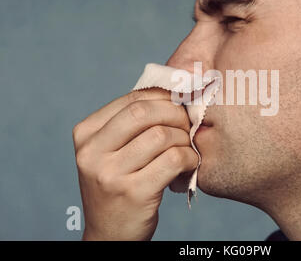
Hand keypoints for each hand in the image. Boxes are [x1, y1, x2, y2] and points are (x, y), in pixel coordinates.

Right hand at [72, 88, 197, 239]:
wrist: (110, 234)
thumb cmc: (118, 184)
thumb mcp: (111, 151)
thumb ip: (130, 123)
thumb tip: (171, 91)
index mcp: (85, 134)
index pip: (132, 100)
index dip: (163, 96)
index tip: (181, 102)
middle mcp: (91, 152)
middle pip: (144, 113)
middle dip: (175, 113)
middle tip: (188, 124)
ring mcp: (110, 174)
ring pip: (161, 135)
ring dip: (184, 138)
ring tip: (187, 147)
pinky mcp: (133, 193)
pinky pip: (173, 159)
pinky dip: (189, 157)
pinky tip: (189, 163)